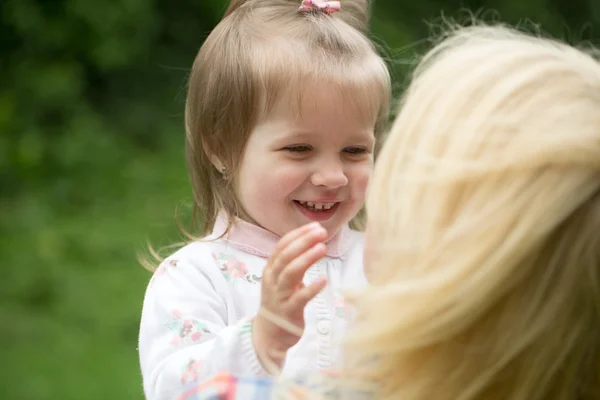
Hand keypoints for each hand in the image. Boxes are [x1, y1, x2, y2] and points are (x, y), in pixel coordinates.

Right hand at [253, 222, 327, 369]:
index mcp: (271, 269)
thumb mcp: (283, 279)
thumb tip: (311, 241)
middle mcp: (272, 280)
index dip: (298, 235)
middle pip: (286, 256)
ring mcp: (279, 296)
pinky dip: (311, 288)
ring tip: (322, 248)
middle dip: (303, 242)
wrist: (269, 334)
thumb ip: (293, 262)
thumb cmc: (280, 301)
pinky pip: (300, 298)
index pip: (282, 246)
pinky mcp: (288, 312)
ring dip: (306, 259)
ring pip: (290, 273)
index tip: (315, 226)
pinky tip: (323, 280)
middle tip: (321, 232)